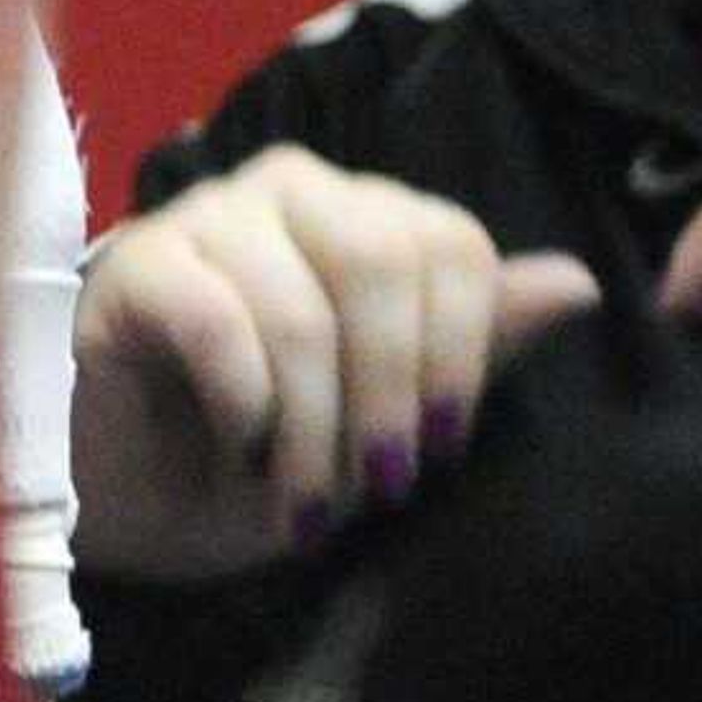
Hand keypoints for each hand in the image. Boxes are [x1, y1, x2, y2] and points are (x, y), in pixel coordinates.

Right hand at [73, 148, 600, 576]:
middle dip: (391, 391)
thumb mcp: (380, 423)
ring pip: (302, 307)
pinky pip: (217, 322)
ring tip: (301, 499)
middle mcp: (287, 193)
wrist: (123, 509)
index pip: (448, 241)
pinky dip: (244, 406)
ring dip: (314, 426)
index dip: (460, 351)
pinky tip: (237, 448)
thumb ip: (470, 350)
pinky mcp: (135, 268)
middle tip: (376, 483)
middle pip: (383, 258)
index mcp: (361, 217)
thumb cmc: (253, 460)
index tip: (437, 447)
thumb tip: (578, 284)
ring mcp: (203, 218)